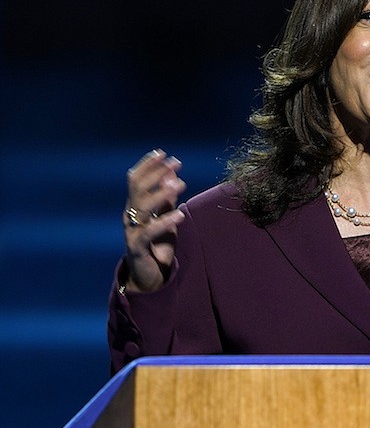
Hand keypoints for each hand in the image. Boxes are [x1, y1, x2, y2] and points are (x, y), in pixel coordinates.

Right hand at [122, 149, 185, 291]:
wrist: (150, 275)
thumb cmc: (157, 244)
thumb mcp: (165, 217)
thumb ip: (167, 197)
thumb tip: (171, 172)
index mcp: (135, 206)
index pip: (135, 179)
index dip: (147, 165)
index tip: (163, 153)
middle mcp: (130, 215)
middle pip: (137, 188)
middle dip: (156, 173)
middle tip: (176, 163)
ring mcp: (132, 231)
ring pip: (143, 207)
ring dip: (162, 193)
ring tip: (181, 184)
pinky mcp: (137, 247)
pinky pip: (149, 232)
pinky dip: (166, 221)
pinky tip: (180, 214)